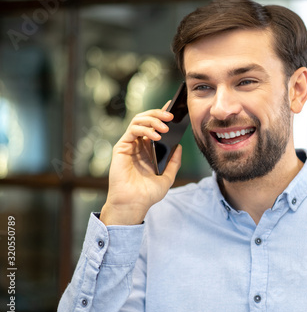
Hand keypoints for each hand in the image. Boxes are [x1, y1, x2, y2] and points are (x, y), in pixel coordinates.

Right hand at [100, 102, 182, 225]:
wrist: (134, 204)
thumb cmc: (147, 193)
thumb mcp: (167, 177)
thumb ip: (174, 162)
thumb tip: (180, 146)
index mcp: (148, 149)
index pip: (155, 126)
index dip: (162, 114)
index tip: (174, 107)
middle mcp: (138, 144)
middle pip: (146, 119)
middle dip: (159, 114)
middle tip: (171, 116)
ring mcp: (129, 145)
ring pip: (139, 120)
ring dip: (153, 120)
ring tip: (165, 127)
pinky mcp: (121, 147)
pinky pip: (132, 130)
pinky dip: (145, 130)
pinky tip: (156, 136)